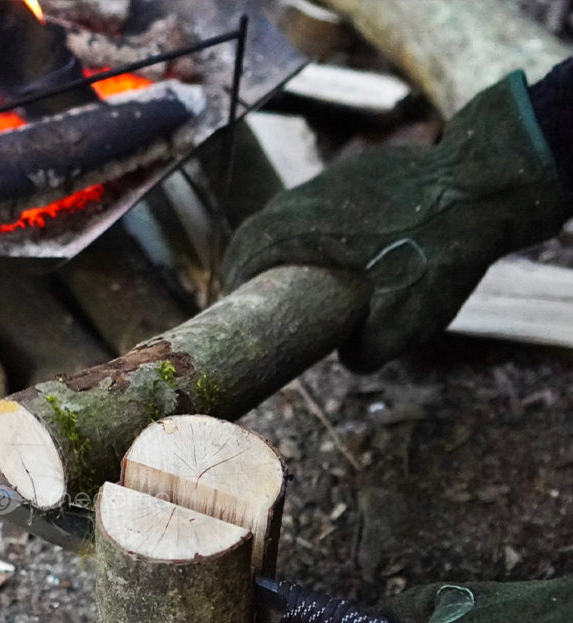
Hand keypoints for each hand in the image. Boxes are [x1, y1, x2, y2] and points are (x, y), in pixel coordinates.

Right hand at [223, 71, 570, 371]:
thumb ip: (366, 352)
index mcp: (300, 233)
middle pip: (259, 229)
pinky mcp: (362, 169)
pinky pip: (322, 200)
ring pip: (288, 211)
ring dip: (282, 240)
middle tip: (255, 290)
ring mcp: (334, 179)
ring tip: (293, 270)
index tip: (231, 302)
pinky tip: (340, 243)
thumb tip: (349, 358)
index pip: (244, 255)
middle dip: (250, 260)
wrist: (486, 186)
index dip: (233, 281)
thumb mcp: (402, 324)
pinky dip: (316, 223)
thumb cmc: (436, 256)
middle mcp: (306, 199)